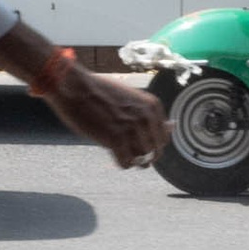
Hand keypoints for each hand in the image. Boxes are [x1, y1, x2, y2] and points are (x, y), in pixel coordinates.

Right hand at [48, 63, 167, 171]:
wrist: (75, 86)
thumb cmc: (100, 91)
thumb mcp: (132, 97)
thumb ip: (151, 113)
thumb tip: (173, 126)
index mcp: (153, 105)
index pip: (163, 138)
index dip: (150, 143)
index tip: (136, 140)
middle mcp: (146, 117)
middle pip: (154, 150)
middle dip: (142, 154)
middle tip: (126, 148)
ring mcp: (132, 128)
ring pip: (142, 159)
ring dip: (132, 159)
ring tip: (118, 149)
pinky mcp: (116, 139)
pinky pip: (126, 163)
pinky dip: (121, 163)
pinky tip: (112, 153)